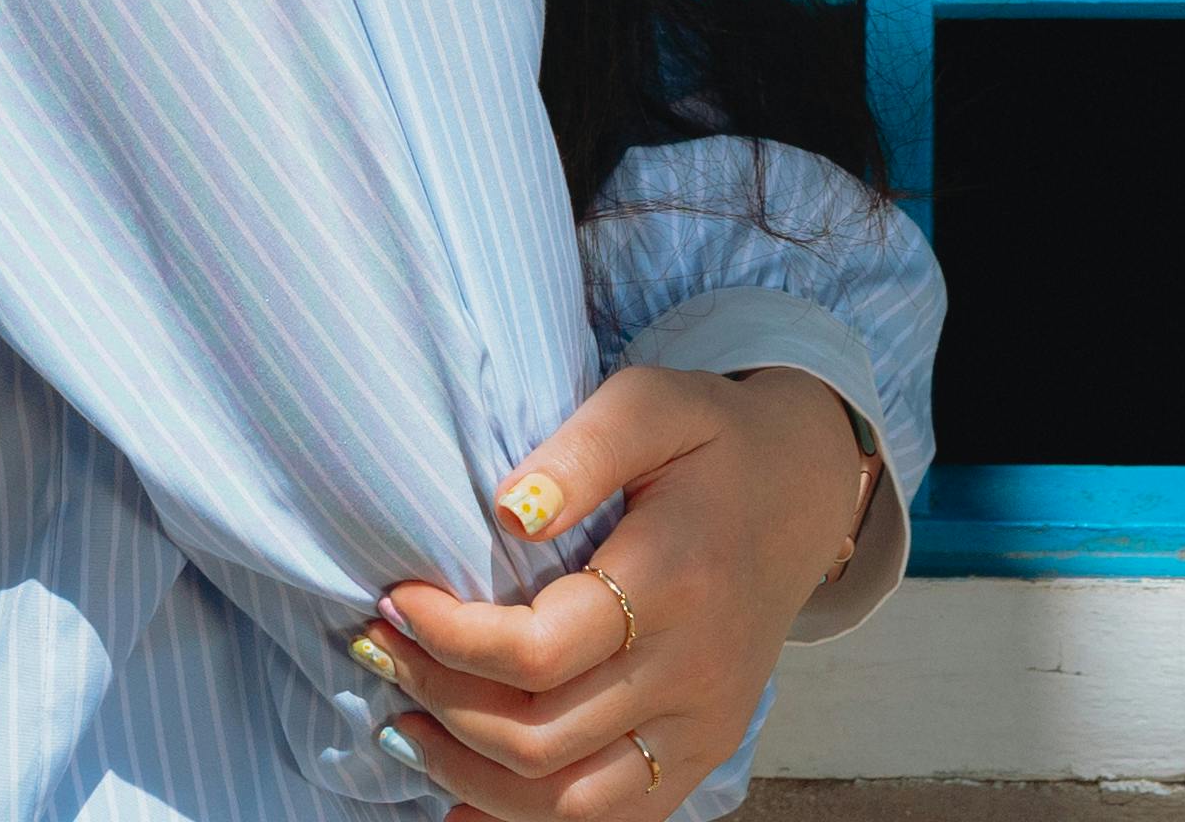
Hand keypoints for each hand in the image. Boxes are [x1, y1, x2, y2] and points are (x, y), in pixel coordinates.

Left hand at [354, 364, 875, 818]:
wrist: (804, 489)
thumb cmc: (713, 441)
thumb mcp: (652, 404)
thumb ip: (580, 451)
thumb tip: (505, 513)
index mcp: (675, 582)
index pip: (537, 652)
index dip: (448, 640)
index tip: (395, 602)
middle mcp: (693, 672)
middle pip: (537, 736)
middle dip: (436, 701)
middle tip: (380, 653)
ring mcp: (702, 727)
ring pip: (566, 803)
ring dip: (467, 774)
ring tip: (404, 727)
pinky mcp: (702, 753)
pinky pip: (611, 820)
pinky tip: (463, 798)